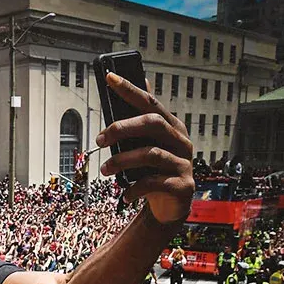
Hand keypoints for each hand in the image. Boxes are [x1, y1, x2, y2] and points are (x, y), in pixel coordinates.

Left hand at [96, 73, 193, 220]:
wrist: (170, 205)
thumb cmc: (154, 170)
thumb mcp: (146, 146)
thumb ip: (138, 124)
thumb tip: (138, 86)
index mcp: (171, 127)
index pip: (149, 102)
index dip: (130, 89)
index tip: (109, 78)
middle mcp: (180, 141)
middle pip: (152, 123)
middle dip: (121, 128)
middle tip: (99, 140)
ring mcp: (184, 163)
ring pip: (150, 154)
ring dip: (121, 161)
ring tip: (105, 170)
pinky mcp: (182, 185)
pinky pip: (153, 182)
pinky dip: (133, 188)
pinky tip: (124, 194)